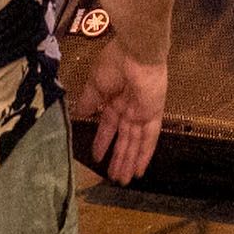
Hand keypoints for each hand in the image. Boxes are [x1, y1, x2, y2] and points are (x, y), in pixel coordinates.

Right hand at [66, 36, 168, 184]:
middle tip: (112, 178)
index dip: (102, 142)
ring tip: (122, 180)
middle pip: (124, 139)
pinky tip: (138, 170)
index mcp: (114, 99)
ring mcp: (142, 113)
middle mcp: (128, 108)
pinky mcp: (153, 115)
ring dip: (128, 161)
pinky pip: (149, 138)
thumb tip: (79, 114)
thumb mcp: (95, 84)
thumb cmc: (114, 63)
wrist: (137, 52)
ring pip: (135, 143)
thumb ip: (90, 101)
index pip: (108, 126)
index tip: (96, 157)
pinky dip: (144, 155)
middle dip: (118, 158)